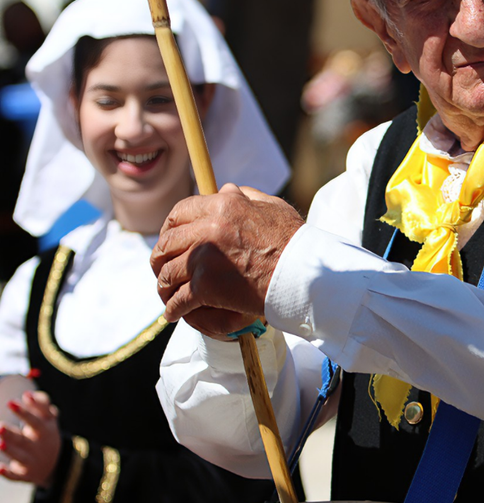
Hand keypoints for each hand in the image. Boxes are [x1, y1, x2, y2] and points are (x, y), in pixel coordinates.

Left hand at [0, 389, 60, 487]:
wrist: (55, 464)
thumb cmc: (45, 434)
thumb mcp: (49, 418)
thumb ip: (41, 404)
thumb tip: (27, 394)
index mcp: (44, 431)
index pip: (35, 420)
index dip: (24, 412)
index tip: (10, 402)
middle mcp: (38, 446)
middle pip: (24, 440)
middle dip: (11, 434)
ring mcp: (32, 461)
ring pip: (20, 457)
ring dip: (10, 452)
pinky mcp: (25, 475)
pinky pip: (16, 476)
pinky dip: (8, 473)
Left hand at [151, 183, 304, 338]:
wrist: (303, 275)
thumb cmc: (294, 243)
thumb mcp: (273, 207)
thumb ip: (247, 196)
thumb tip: (227, 189)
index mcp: (223, 205)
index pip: (180, 212)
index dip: (169, 227)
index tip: (170, 239)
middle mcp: (208, 229)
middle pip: (168, 243)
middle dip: (161, 257)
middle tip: (161, 267)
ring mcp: (204, 259)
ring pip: (168, 272)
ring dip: (164, 285)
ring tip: (166, 293)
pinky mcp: (205, 287)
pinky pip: (178, 299)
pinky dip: (173, 309)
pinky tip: (173, 314)